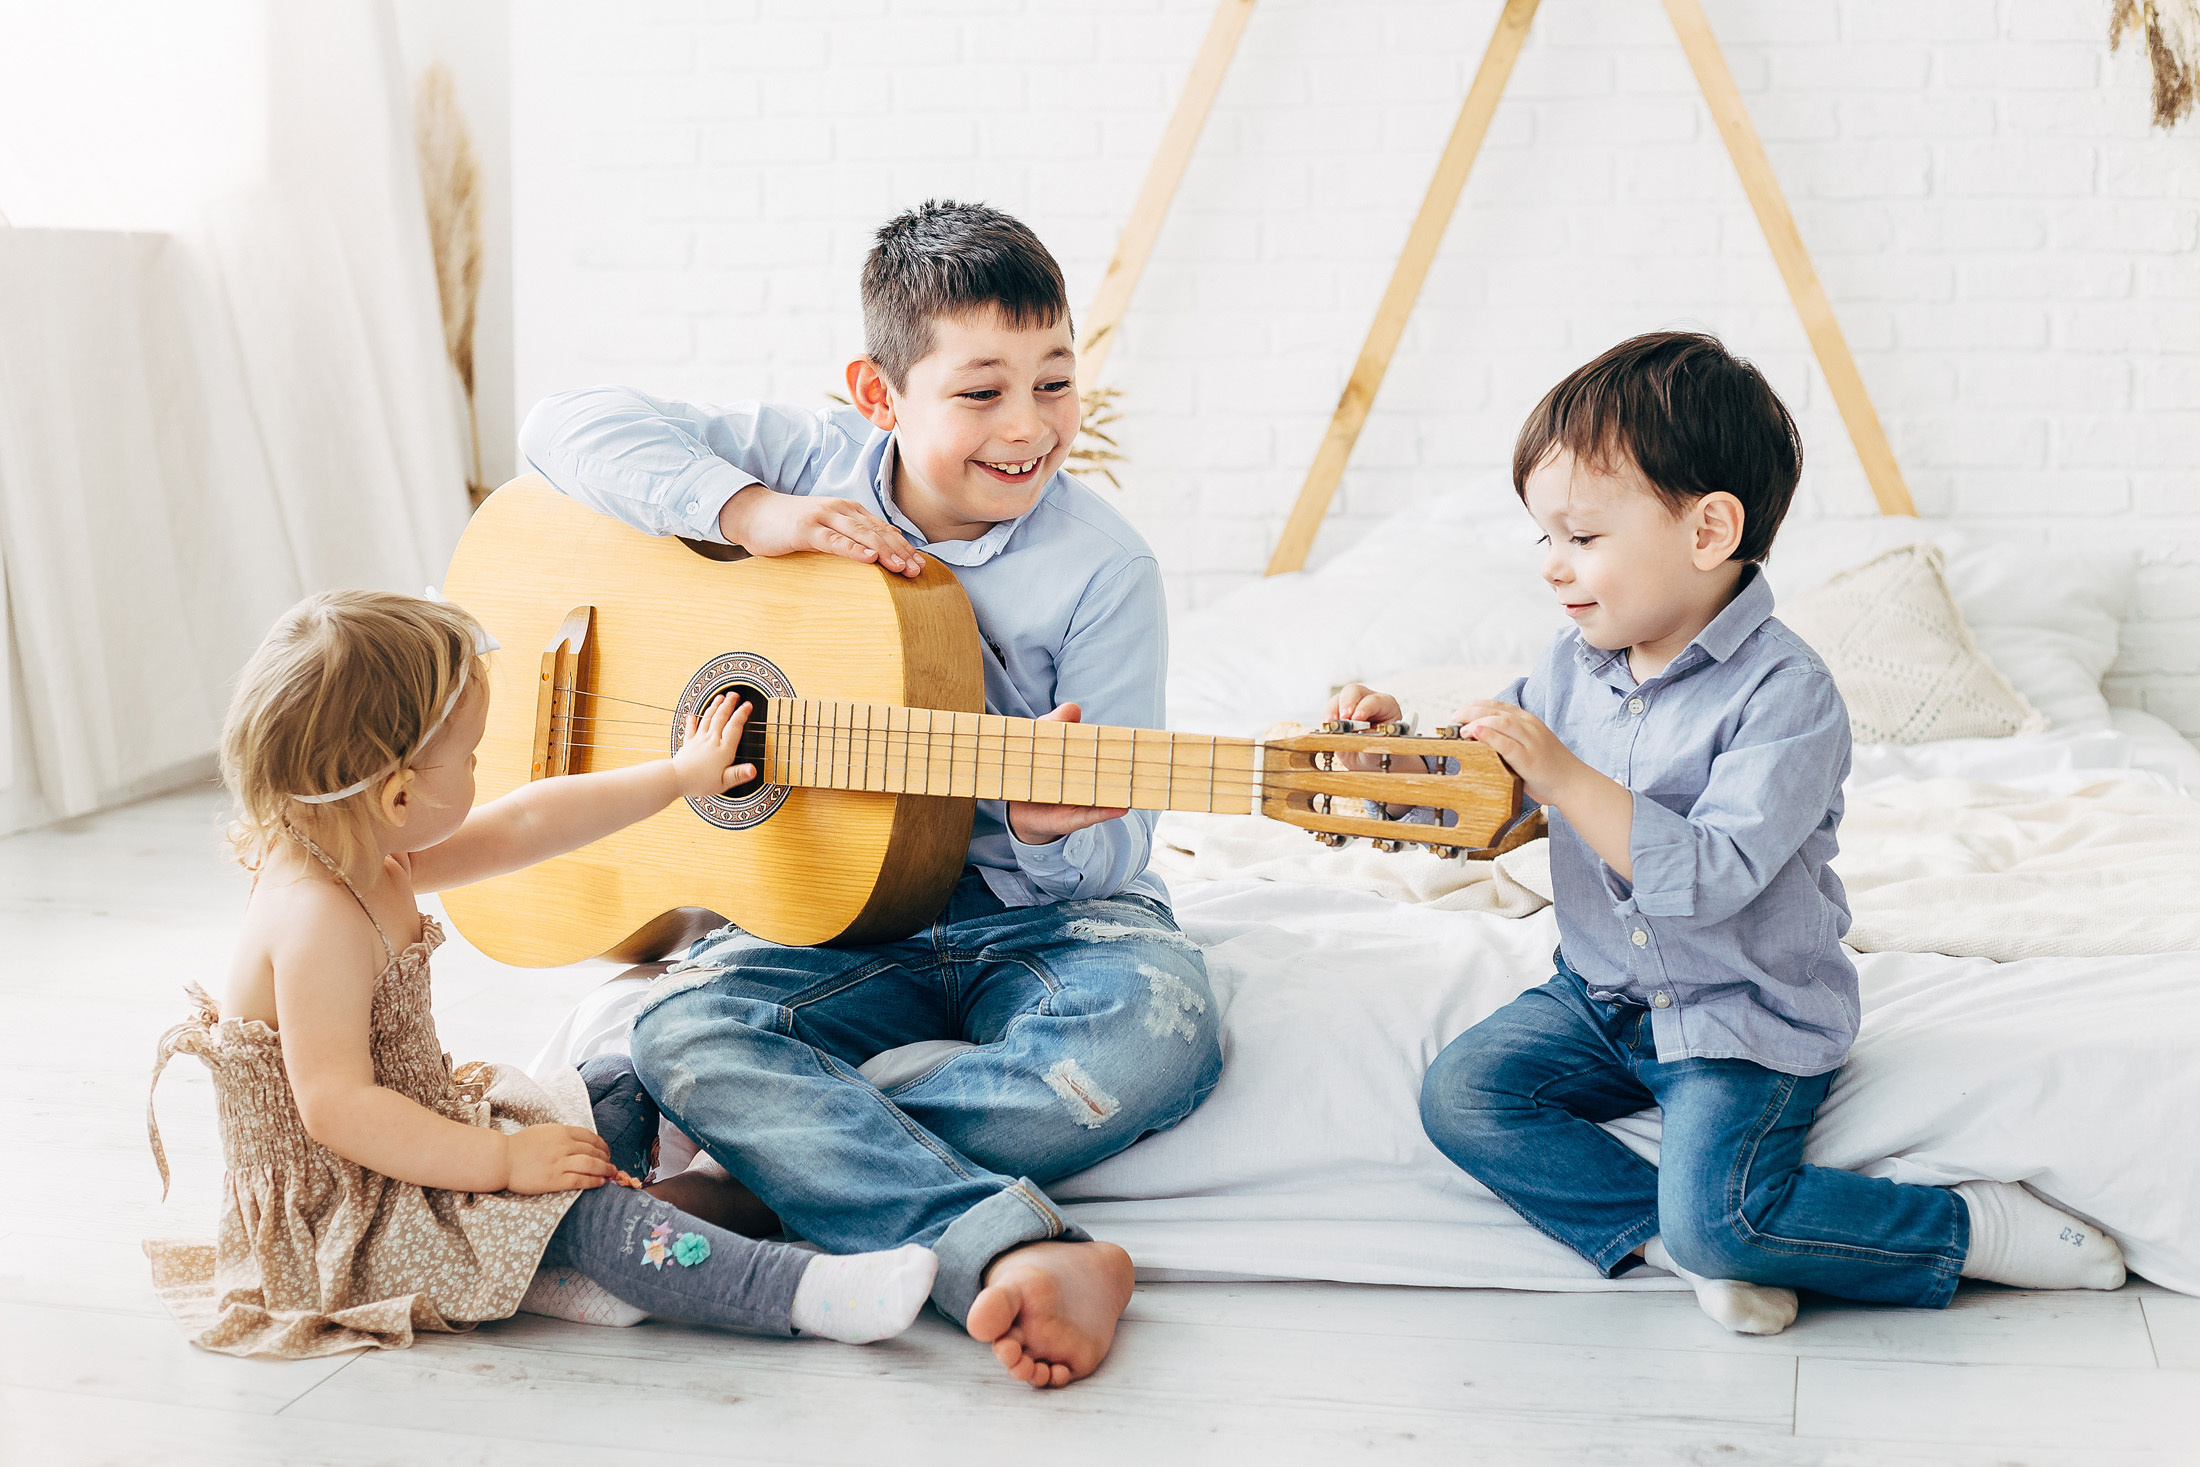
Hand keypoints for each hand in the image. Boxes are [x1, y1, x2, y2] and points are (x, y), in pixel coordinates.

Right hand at [504, 1124, 616, 1193]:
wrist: (502, 1159)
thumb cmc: (520, 1146)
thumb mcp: (544, 1131)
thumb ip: (562, 1135)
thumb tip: (579, 1142)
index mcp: (562, 1131)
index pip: (591, 1137)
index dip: (602, 1145)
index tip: (606, 1152)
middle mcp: (564, 1145)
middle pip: (594, 1151)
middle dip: (606, 1159)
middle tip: (611, 1165)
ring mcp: (560, 1162)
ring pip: (592, 1165)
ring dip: (606, 1170)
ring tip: (611, 1174)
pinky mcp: (555, 1179)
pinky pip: (581, 1180)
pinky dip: (594, 1181)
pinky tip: (601, 1183)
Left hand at [672, 693, 755, 798]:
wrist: (676, 779)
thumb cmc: (699, 782)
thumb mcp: (724, 782)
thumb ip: (739, 774)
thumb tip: (753, 770)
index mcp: (723, 749)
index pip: (735, 727)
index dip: (742, 714)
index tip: (748, 705)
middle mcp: (711, 741)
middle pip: (721, 717)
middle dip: (729, 704)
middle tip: (734, 695)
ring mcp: (699, 740)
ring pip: (708, 719)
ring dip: (714, 706)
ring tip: (720, 698)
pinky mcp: (689, 744)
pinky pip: (691, 729)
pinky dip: (692, 721)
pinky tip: (692, 715)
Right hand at [719, 486, 923, 577]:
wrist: (755, 514)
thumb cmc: (793, 525)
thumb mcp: (828, 528)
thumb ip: (855, 534)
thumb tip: (886, 544)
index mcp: (849, 510)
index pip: (883, 530)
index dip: (904, 548)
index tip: (921, 566)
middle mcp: (840, 509)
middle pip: (877, 532)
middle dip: (900, 552)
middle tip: (918, 571)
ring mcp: (823, 517)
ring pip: (860, 534)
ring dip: (884, 550)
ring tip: (901, 567)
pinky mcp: (806, 529)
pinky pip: (834, 540)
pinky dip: (853, 549)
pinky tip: (869, 558)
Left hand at [1007, 704, 1128, 844]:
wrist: (1016, 808)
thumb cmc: (1035, 768)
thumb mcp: (1041, 740)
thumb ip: (1055, 724)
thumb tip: (1074, 708)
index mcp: (1086, 762)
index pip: (1107, 751)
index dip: (1124, 745)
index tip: (1142, 739)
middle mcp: (1089, 783)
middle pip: (1112, 774)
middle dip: (1129, 769)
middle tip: (1145, 760)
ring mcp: (1083, 802)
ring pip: (1106, 797)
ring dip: (1122, 792)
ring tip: (1139, 787)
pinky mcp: (1071, 819)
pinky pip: (1090, 815)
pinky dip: (1105, 812)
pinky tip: (1121, 808)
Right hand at [1324, 683, 1402, 771]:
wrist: (1371, 763)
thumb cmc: (1382, 753)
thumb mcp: (1382, 748)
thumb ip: (1372, 739)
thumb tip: (1356, 732)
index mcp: (1387, 706)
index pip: (1375, 700)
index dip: (1365, 708)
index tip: (1357, 718)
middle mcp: (1368, 702)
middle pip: (1354, 691)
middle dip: (1347, 703)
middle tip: (1343, 717)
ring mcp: (1351, 706)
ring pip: (1339, 698)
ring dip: (1332, 710)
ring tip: (1330, 723)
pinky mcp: (1337, 715)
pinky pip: (1329, 711)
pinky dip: (1326, 718)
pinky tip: (1327, 726)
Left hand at [1453, 700, 1586, 805]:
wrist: (1572, 783)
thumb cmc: (1547, 767)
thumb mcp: (1526, 746)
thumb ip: (1506, 739)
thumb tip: (1476, 738)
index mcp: (1527, 721)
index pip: (1497, 705)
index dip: (1474, 706)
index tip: (1458, 713)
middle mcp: (1529, 726)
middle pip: (1495, 710)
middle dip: (1470, 711)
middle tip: (1453, 719)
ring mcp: (1530, 741)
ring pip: (1500, 722)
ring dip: (1477, 721)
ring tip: (1461, 728)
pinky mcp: (1529, 758)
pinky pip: (1506, 743)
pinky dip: (1489, 736)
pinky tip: (1475, 733)